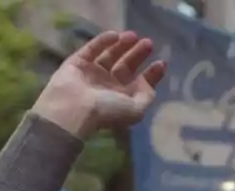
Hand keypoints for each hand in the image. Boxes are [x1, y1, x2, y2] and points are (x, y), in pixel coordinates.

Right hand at [31, 31, 166, 138]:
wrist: (73, 108)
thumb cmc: (107, 111)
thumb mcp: (135, 109)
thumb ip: (146, 96)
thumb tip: (149, 84)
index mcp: (123, 99)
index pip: (140, 84)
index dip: (151, 74)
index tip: (162, 62)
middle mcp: (108, 86)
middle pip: (126, 67)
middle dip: (138, 55)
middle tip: (149, 43)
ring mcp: (92, 74)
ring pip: (110, 56)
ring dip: (122, 46)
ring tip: (134, 35)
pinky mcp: (78, 63)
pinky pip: (91, 49)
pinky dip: (102, 41)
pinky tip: (115, 35)